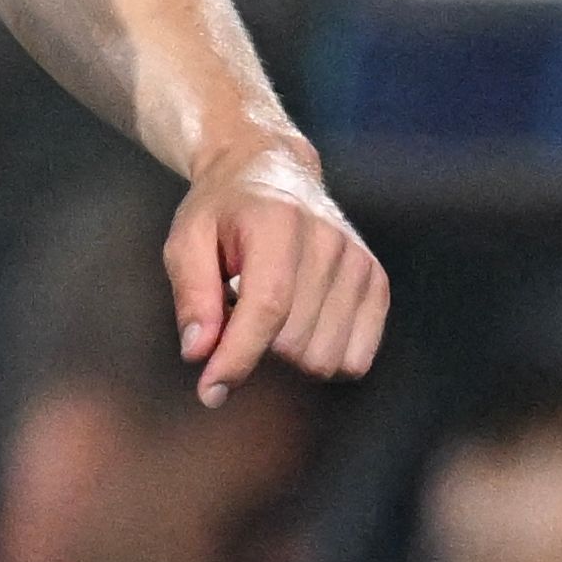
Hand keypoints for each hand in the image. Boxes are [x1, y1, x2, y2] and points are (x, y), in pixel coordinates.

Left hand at [166, 138, 387, 404]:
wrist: (270, 170)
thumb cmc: (221, 211)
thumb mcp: (186, 239)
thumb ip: (192, 295)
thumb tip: (199, 353)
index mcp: (277, 222)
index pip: (267, 308)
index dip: (237, 357)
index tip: (209, 391)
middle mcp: (329, 240)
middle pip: (295, 342)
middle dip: (254, 346)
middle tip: (234, 310)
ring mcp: (359, 262)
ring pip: (325, 358)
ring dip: (286, 352)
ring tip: (267, 308)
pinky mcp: (376, 281)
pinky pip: (356, 358)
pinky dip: (321, 354)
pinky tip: (298, 322)